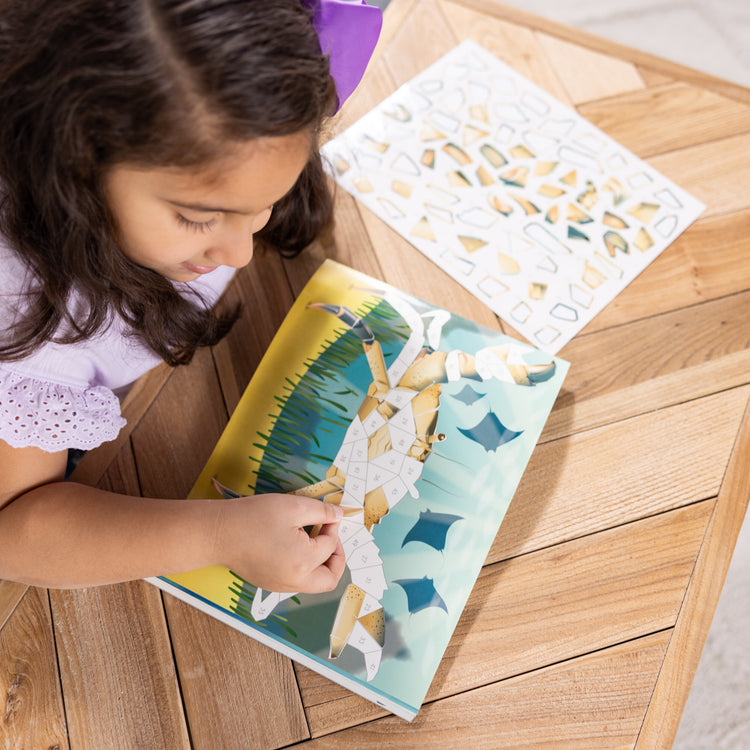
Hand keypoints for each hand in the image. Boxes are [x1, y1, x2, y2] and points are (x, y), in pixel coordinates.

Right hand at [216, 493, 345, 592]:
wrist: (218, 533)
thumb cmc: (253, 518)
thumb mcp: (293, 506)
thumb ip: (321, 512)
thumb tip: (338, 516)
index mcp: (304, 562)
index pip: (331, 545)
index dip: (332, 526)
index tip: (327, 514)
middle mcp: (295, 580)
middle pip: (330, 578)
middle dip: (337, 558)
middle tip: (331, 538)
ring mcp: (281, 585)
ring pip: (313, 583)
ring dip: (320, 564)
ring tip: (312, 539)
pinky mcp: (269, 584)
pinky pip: (296, 581)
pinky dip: (304, 567)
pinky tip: (295, 546)